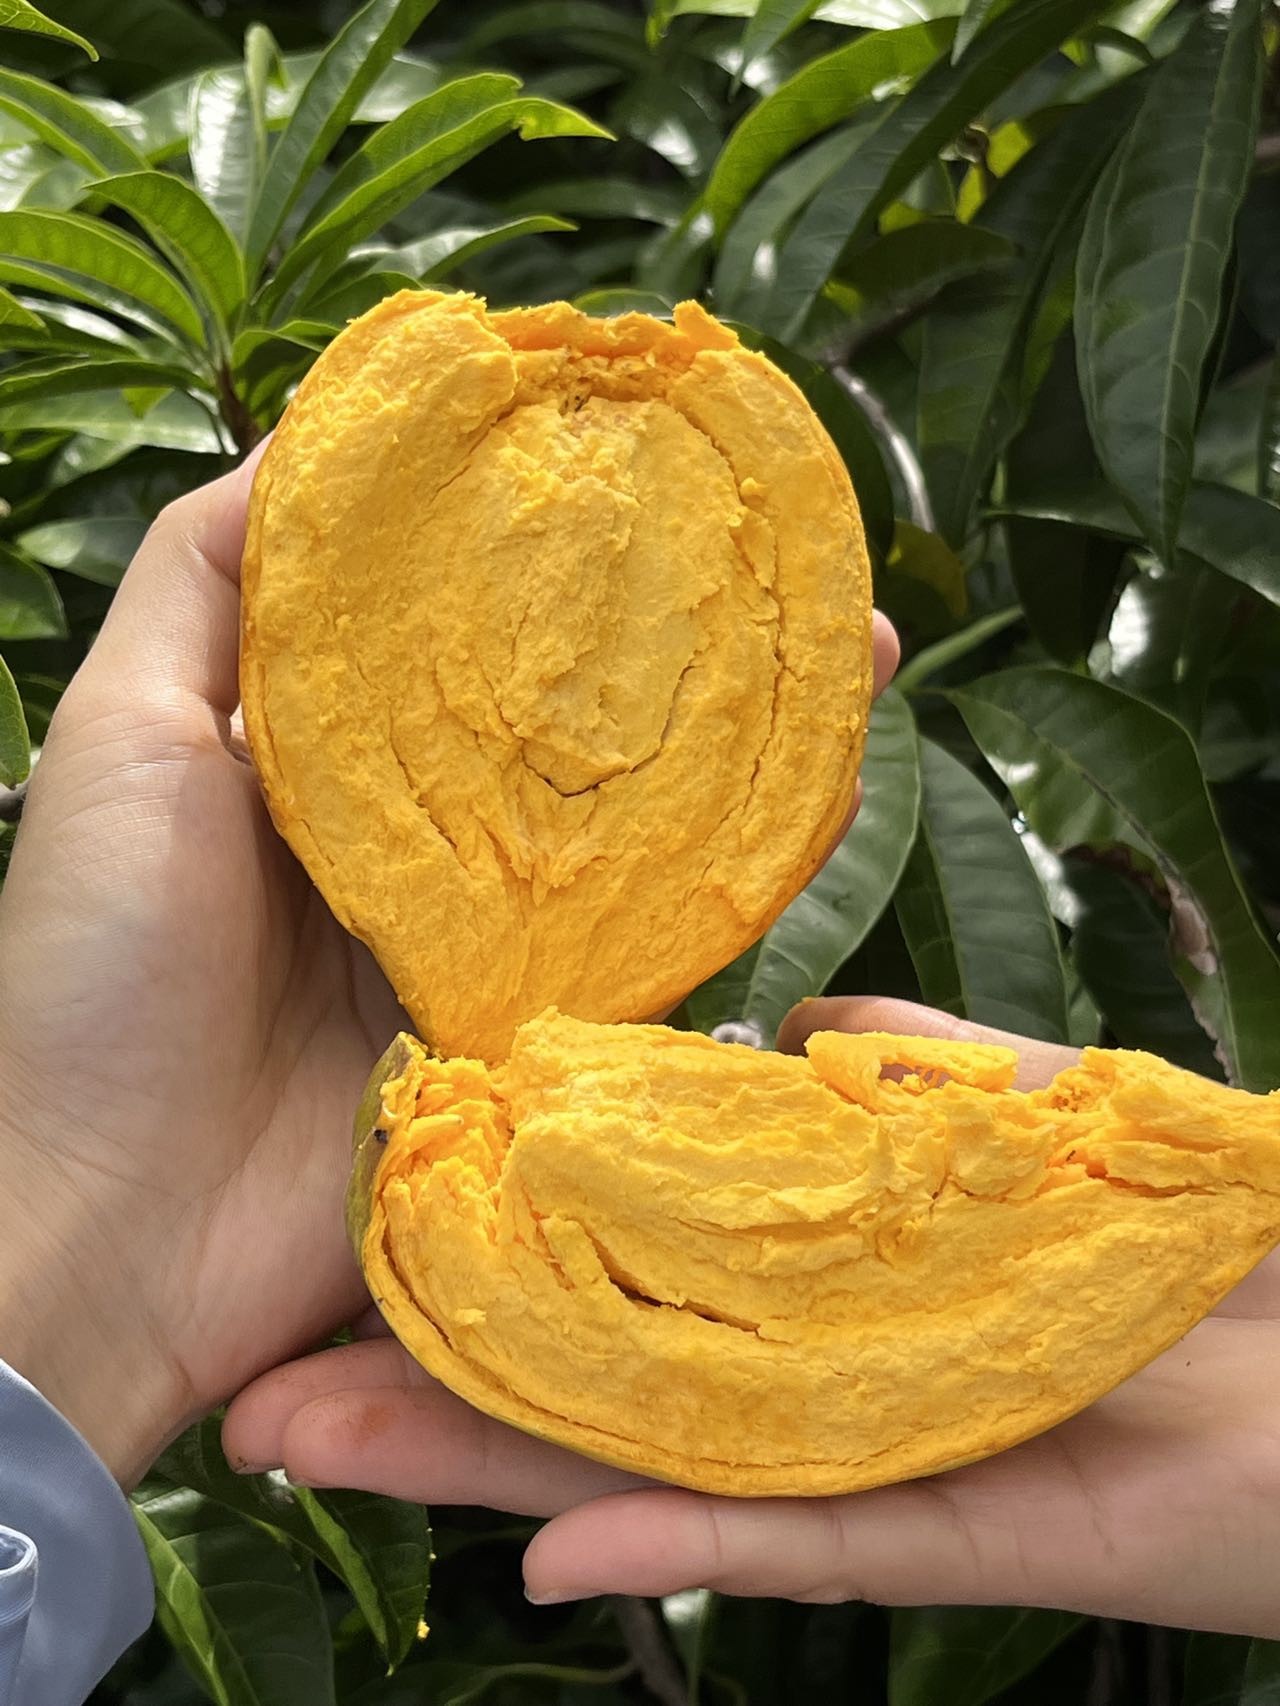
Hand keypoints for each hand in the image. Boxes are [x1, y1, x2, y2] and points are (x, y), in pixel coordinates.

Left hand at [0, 457, 895, 1487]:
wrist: (113, 1228)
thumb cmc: (95, 970)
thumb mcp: (124, 736)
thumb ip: (203, 585)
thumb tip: (310, 434)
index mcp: (331, 753)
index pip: (463, 619)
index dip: (553, 539)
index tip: (647, 458)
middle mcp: (425, 835)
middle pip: (574, 712)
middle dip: (688, 630)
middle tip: (793, 554)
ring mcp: (492, 936)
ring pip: (638, 817)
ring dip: (746, 738)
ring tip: (853, 653)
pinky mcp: (538, 1035)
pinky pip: (653, 946)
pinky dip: (739, 879)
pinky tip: (825, 801)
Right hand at [226, 999, 1279, 1638]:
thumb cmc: (1214, 1207)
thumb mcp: (1052, 1103)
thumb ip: (925, 1074)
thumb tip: (799, 1035)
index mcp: (837, 1264)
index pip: (639, 1256)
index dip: (506, 1251)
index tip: (371, 1227)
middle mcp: (822, 1363)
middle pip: (605, 1375)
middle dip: (438, 1382)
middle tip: (265, 1384)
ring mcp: (871, 1451)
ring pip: (657, 1462)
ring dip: (495, 1464)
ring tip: (324, 1447)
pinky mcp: (951, 1529)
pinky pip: (792, 1536)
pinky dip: (674, 1538)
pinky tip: (537, 1541)